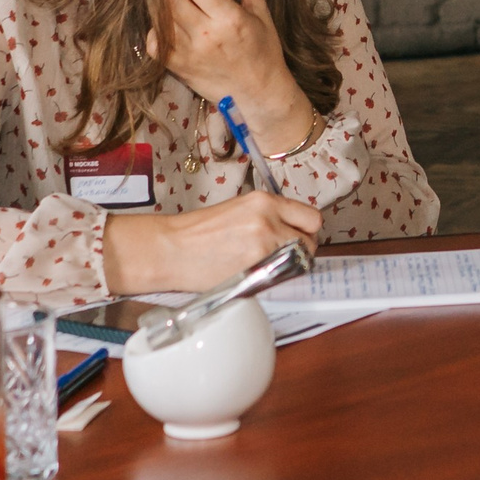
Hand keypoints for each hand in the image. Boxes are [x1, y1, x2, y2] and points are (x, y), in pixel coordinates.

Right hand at [102, 191, 319, 294]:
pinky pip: (283, 274)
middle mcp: (269, 218)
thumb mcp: (238, 211)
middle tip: (286, 257)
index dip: (306, 231)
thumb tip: (290, 232)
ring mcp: (265, 243)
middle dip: (302, 250)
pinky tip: (258, 275)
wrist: (169, 249)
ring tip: (268, 267)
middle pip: (311, 239)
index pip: (310, 217)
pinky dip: (276, 277)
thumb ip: (267, 218)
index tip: (299, 238)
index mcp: (264, 201)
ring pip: (301, 259)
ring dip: (290, 265)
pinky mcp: (257, 265)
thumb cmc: (196, 234)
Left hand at [146, 0, 311, 147]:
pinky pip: (153, 40)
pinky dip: (156, 28)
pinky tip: (168, 23)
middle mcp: (206, 34)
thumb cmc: (264, 53)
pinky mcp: (176, 66)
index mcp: (229, 18)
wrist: (258, 94)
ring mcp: (187, 52)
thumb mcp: (262, 16)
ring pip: (161, 15)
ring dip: (163, 2)